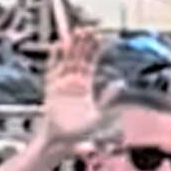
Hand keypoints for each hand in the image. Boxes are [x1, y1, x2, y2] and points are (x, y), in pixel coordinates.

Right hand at [41, 30, 104, 146]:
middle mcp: (73, 82)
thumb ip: (107, 98)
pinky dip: (54, 58)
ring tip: (76, 32)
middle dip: (83, 44)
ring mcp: (61, 83)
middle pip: (79, 58)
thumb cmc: (79, 132)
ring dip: (71, 46)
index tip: (100, 36)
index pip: (91, 63)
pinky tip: (58, 47)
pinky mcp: (50, 88)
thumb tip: (120, 84)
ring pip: (67, 60)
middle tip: (88, 29)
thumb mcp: (98, 115)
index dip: (95, 50)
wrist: (59, 141)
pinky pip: (52, 70)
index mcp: (85, 86)